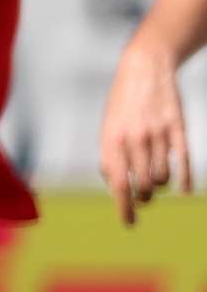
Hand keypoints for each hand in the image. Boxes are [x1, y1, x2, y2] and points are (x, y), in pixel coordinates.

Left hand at [101, 40, 193, 224]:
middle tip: (143, 197)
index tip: (129, 223)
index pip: (117, 183)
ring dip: (159, 186)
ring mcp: (157, 133)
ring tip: (154, 181)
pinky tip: (183, 190)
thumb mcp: (107, 127)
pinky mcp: (178, 128)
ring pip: (162, 178)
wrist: (144, 68)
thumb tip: (116, 188)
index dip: (124, 208)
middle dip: (143, 198)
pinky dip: (184, 181)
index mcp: (111, 139)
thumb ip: (110, 157)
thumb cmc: (122, 103)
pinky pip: (183, 162)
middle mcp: (133, 138)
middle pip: (142, 186)